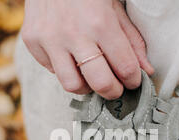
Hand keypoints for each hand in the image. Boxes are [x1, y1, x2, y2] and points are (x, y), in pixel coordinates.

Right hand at [22, 0, 153, 99]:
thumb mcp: (115, 7)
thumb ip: (132, 40)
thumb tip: (146, 71)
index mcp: (100, 23)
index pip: (125, 68)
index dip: (133, 80)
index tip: (132, 81)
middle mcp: (74, 34)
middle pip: (100, 83)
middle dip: (113, 91)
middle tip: (115, 87)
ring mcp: (49, 39)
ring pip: (72, 85)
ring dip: (86, 86)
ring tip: (90, 74)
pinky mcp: (32, 41)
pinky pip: (52, 71)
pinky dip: (64, 69)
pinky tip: (68, 54)